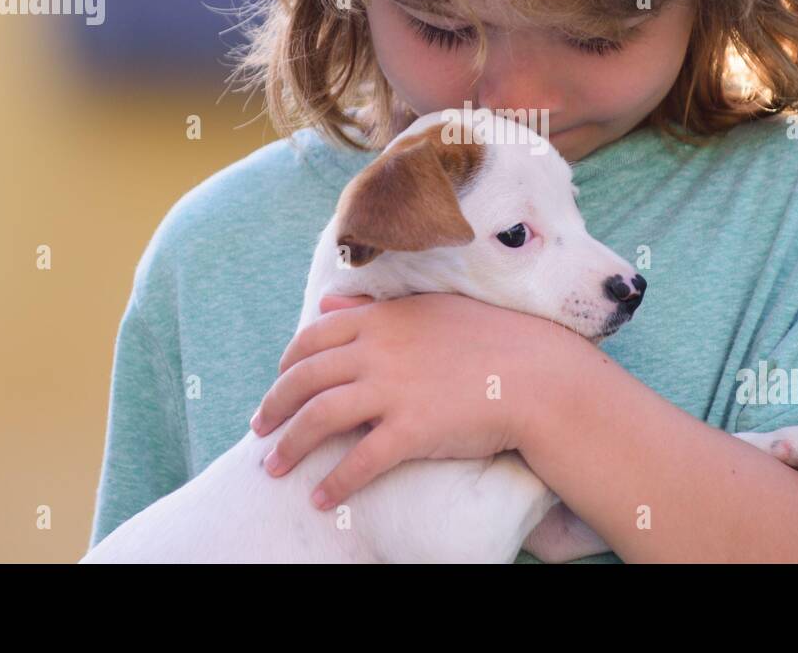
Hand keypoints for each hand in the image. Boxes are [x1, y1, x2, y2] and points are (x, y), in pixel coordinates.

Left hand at [249, 291, 561, 510]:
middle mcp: (378, 352)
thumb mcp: (429, 309)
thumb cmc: (491, 339)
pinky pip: (358, 462)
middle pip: (305, 379)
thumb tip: (329, 299)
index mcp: (382, 320)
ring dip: (289, 447)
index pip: (312, 339)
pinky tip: (320, 499)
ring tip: (273, 468)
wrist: (537, 374)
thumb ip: (375, 308)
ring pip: (319, 419)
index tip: (277, 385)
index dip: (286, 366)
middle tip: (260, 430)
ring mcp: (393, 391)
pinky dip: (334, 483)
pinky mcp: (411, 431)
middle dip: (274, 408)